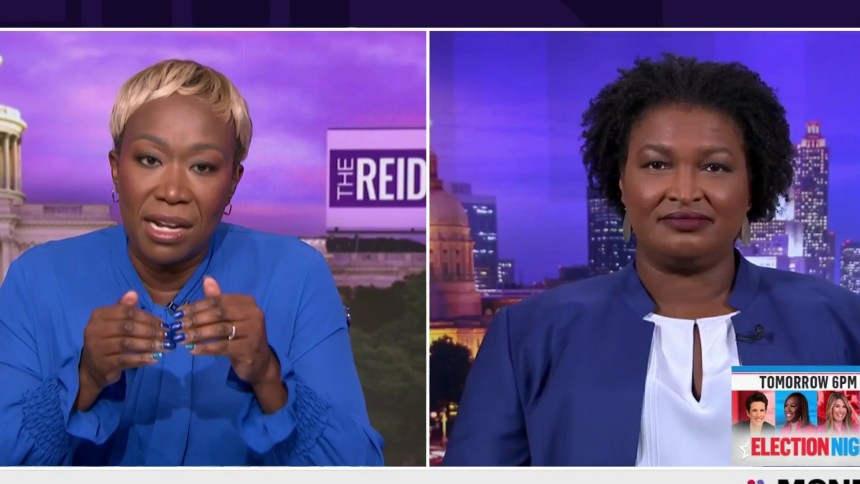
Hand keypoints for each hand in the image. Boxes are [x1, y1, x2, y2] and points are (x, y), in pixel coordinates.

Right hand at [76, 291, 165, 410]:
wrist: (92, 368)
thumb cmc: (108, 340)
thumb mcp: (114, 322)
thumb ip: (124, 309)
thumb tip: (133, 293)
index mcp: (99, 315)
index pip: (127, 313)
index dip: (148, 317)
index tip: (163, 323)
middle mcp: (94, 330)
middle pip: (128, 327)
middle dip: (151, 331)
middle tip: (167, 335)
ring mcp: (97, 348)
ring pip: (128, 344)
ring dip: (149, 344)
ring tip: (165, 346)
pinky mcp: (103, 364)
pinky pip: (126, 360)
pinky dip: (142, 359)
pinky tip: (155, 358)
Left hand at [178, 277, 278, 386]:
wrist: (258, 360)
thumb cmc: (241, 335)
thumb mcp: (230, 316)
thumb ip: (218, 300)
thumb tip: (207, 279)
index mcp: (247, 302)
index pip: (218, 300)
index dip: (196, 306)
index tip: (178, 313)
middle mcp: (253, 313)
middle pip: (218, 313)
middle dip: (195, 319)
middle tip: (177, 326)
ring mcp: (253, 331)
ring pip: (219, 329)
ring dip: (197, 334)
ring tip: (181, 338)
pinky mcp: (248, 348)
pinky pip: (222, 347)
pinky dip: (205, 347)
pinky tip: (192, 350)